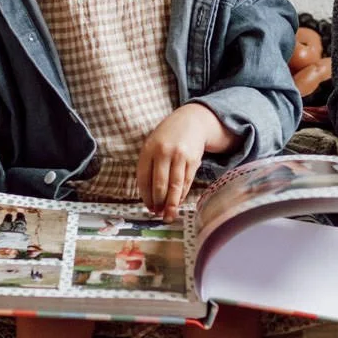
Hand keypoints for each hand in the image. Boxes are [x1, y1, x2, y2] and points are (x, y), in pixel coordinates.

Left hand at [137, 103, 227, 217]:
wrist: (191, 121)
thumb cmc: (167, 138)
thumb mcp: (152, 146)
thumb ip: (149, 167)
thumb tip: (150, 198)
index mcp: (149, 149)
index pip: (143, 178)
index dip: (145, 196)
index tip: (148, 207)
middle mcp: (164, 152)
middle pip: (160, 184)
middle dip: (158, 203)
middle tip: (158, 214)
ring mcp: (180, 156)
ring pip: (175, 186)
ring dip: (171, 204)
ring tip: (168, 216)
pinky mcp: (194, 160)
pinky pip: (186, 182)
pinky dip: (182, 195)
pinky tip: (178, 202)